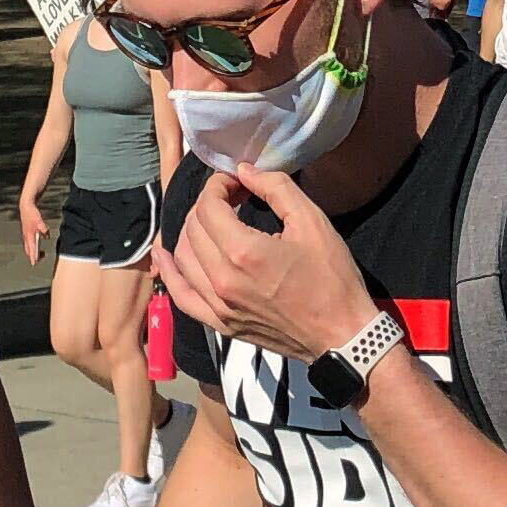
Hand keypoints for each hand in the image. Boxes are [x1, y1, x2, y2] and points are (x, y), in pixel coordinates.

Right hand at [19, 191, 48, 264]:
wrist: (26, 206)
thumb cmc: (32, 213)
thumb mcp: (39, 220)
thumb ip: (43, 228)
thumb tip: (47, 235)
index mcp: (29, 235)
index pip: (31, 248)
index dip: (33, 256)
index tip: (34, 263)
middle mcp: (26, 236)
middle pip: (29, 249)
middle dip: (32, 256)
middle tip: (37, 261)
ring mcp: (26, 234)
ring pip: (28, 246)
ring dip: (32, 251)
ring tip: (39, 255)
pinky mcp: (27, 231)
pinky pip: (29, 241)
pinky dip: (32, 245)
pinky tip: (37, 245)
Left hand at [159, 164, 380, 363]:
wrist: (342, 334)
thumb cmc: (332, 278)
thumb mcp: (312, 222)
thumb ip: (276, 188)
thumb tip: (244, 172)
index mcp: (244, 252)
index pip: (209, 206)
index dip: (218, 185)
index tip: (237, 182)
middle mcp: (222, 279)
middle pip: (193, 228)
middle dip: (208, 204)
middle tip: (233, 198)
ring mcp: (218, 305)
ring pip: (183, 256)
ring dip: (193, 230)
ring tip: (216, 221)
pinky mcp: (220, 324)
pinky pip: (181, 295)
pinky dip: (170, 272)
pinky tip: (165, 255)